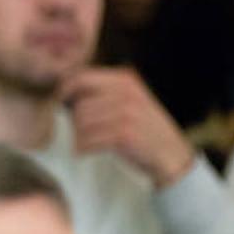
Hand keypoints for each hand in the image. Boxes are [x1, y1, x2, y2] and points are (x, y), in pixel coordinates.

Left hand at [60, 68, 193, 187]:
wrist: (173, 155)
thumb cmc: (144, 130)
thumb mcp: (130, 101)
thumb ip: (104, 92)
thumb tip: (64, 91)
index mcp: (125, 80)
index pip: (81, 78)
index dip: (65, 91)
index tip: (60, 104)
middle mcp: (126, 93)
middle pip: (79, 105)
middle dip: (74, 122)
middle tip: (81, 133)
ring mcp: (127, 114)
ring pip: (82, 123)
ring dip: (78, 137)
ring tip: (86, 144)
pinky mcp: (125, 135)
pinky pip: (89, 140)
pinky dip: (83, 148)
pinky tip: (87, 152)